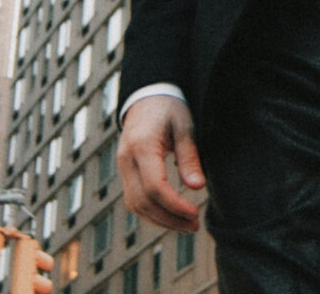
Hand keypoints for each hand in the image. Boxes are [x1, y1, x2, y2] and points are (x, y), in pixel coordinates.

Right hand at [117, 95, 205, 231]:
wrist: (148, 94)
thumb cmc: (169, 107)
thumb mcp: (184, 126)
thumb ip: (189, 156)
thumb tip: (197, 187)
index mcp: (141, 146)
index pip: (155, 187)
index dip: (175, 205)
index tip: (195, 213)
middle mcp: (126, 159)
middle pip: (142, 202)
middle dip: (168, 218)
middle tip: (194, 226)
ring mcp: (122, 166)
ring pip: (135, 205)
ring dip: (159, 220)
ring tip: (185, 225)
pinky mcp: (125, 171)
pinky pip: (133, 199)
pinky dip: (151, 212)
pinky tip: (170, 215)